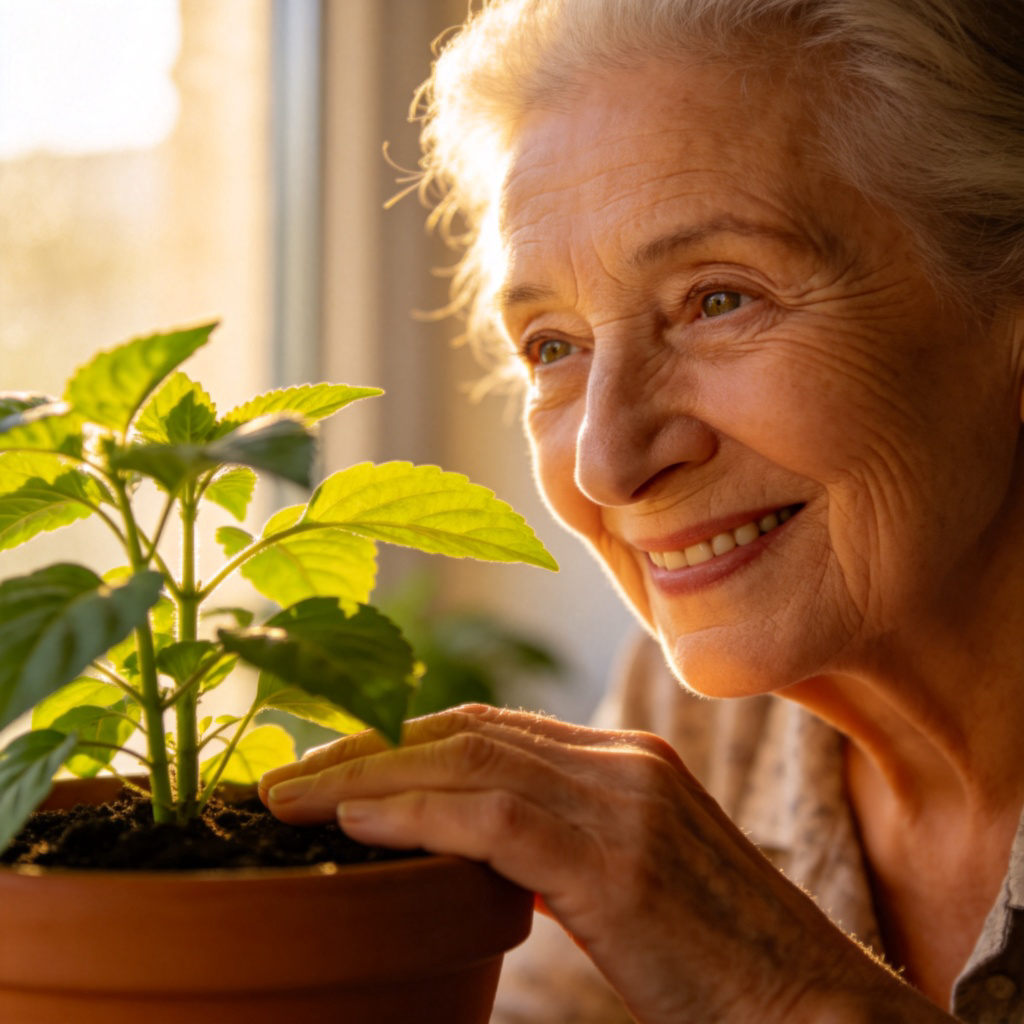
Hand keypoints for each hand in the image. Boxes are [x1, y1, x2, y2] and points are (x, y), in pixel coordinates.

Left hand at [259, 705, 947, 1023]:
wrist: (814, 1012)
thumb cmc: (716, 964)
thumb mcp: (628, 883)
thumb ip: (556, 845)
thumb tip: (466, 848)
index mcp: (626, 761)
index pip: (489, 727)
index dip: (402, 742)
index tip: (334, 768)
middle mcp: (623, 761)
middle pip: (466, 731)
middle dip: (366, 748)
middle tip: (287, 777)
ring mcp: (624, 801)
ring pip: (467, 763)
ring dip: (366, 776)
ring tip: (290, 799)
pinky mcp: (617, 860)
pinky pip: (493, 817)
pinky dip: (415, 812)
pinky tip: (352, 824)